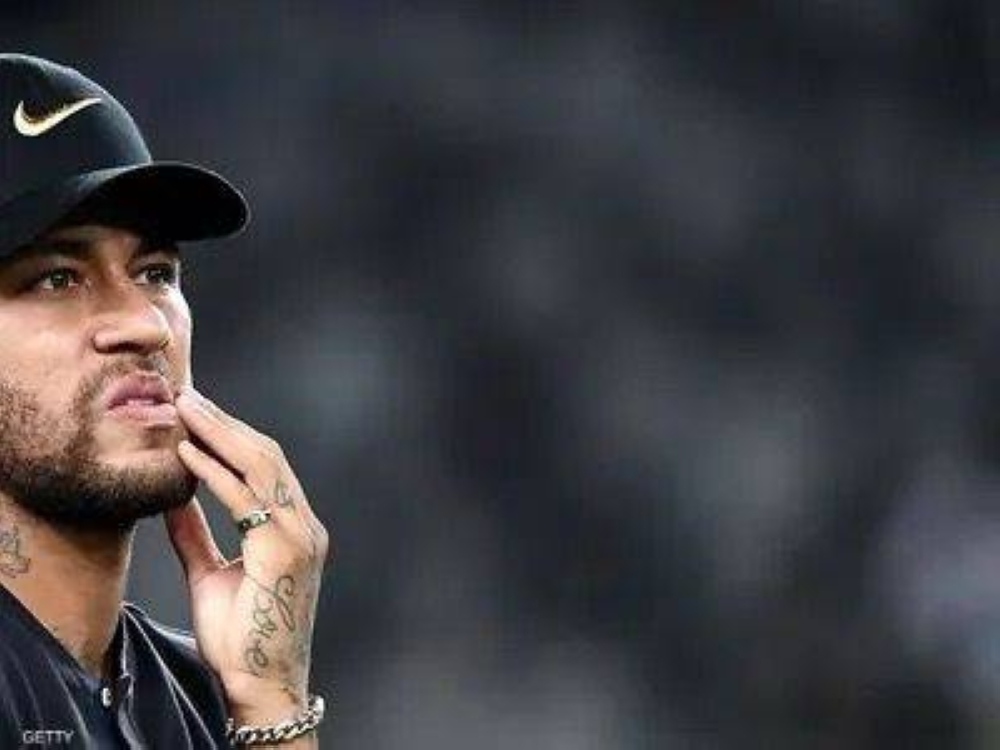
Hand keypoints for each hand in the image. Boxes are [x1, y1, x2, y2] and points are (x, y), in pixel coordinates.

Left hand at [163, 386, 329, 720]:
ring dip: (221, 435)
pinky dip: (216, 474)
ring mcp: (299, 535)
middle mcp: (304, 524)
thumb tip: (173, 500)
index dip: (232, 434)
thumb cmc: (241, 636)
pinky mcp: (285, 550)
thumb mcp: (210, 574)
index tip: (198, 412)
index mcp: (293, 528)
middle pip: (267, 456)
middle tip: (188, 395)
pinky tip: (188, 455)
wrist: (260, 682)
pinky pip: (247, 500)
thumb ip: (196, 536)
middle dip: (225, 423)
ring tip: (186, 410)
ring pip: (262, 467)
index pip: (266, 466)